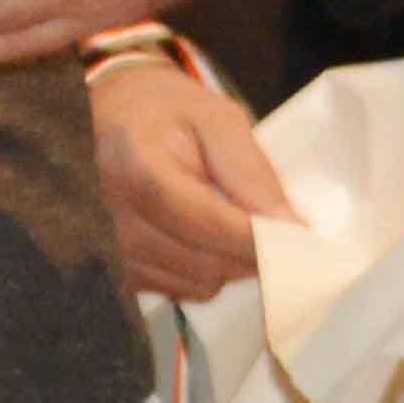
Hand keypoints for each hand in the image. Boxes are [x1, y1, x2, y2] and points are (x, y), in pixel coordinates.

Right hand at [96, 52, 298, 306]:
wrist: (105, 119)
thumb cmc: (163, 113)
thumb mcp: (216, 118)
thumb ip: (251, 170)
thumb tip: (288, 226)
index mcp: (135, 166)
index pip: (204, 222)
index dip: (256, 238)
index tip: (297, 236)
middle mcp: (109, 214)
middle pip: (203, 262)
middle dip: (249, 251)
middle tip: (271, 227)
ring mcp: (106, 248)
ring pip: (195, 283)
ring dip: (226, 264)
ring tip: (227, 225)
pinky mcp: (111, 269)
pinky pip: (176, 290)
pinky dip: (200, 271)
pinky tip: (198, 237)